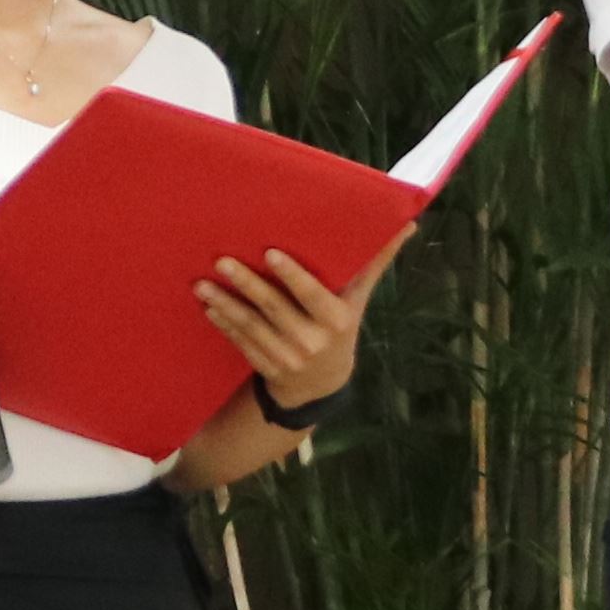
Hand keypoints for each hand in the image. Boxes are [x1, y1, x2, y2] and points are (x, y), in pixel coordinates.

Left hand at [202, 226, 396, 411]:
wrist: (322, 385)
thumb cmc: (341, 328)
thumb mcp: (358, 301)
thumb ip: (374, 264)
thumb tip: (406, 224)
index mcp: (337, 321)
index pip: (313, 296)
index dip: (292, 276)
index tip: (269, 253)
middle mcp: (312, 341)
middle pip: (275, 309)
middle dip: (247, 284)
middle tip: (221, 260)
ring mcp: (287, 357)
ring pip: (252, 327)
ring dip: (225, 304)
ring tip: (202, 284)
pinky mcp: (266, 367)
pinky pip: (241, 342)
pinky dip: (223, 324)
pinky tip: (207, 306)